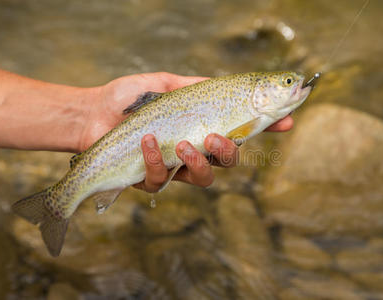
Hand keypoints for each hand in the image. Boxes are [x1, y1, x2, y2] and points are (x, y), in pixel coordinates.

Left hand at [79, 72, 292, 191]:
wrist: (93, 112)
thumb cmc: (130, 98)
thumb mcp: (168, 85)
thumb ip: (195, 86)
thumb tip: (224, 83)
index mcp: (202, 127)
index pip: (241, 130)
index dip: (267, 127)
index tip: (288, 120)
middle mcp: (193, 150)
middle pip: (227, 162)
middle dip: (229, 153)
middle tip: (217, 138)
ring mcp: (172, 167)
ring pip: (202, 178)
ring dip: (198, 163)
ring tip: (183, 145)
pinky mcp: (149, 178)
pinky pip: (161, 180)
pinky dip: (155, 160)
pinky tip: (147, 141)